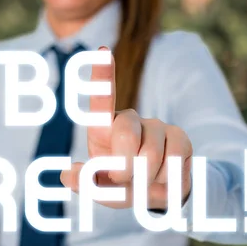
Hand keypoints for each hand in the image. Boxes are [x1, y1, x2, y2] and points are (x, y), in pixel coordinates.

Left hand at [60, 47, 192, 209]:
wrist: (158, 196)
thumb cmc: (123, 187)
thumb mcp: (100, 189)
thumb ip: (85, 183)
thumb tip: (66, 175)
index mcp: (105, 129)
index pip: (102, 100)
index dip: (103, 75)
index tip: (103, 50)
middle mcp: (131, 120)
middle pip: (126, 134)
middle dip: (123, 167)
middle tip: (122, 179)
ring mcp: (157, 126)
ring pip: (151, 156)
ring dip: (145, 179)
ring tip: (144, 181)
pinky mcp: (180, 137)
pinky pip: (174, 161)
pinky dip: (165, 181)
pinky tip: (162, 179)